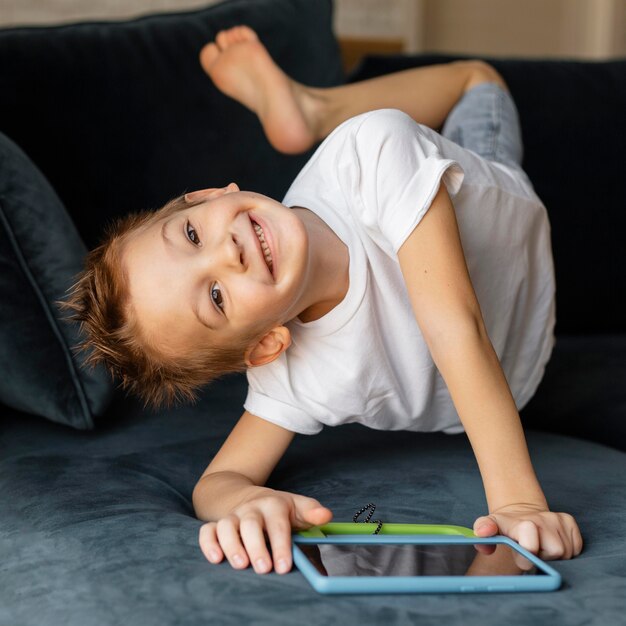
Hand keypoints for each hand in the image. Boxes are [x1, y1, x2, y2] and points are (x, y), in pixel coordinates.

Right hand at [198, 487, 332, 574]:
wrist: (248, 496)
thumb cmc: (278, 509)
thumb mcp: (297, 506)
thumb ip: (311, 512)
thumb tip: (326, 515)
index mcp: (274, 504)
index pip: (278, 525)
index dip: (281, 545)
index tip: (284, 567)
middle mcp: (251, 509)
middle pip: (251, 524)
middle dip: (257, 547)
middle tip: (264, 569)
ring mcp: (233, 515)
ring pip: (227, 526)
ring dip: (232, 545)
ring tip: (240, 565)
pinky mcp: (216, 523)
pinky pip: (207, 530)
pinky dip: (209, 543)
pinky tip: (215, 558)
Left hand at [472, 503, 582, 560]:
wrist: (522, 513)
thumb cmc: (506, 526)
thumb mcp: (490, 525)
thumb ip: (483, 529)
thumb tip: (482, 532)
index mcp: (523, 523)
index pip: (531, 545)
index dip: (528, 556)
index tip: (523, 555)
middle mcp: (544, 519)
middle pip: (555, 553)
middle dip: (544, 557)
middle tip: (532, 549)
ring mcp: (558, 520)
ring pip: (567, 553)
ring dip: (555, 555)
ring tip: (542, 545)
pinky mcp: (570, 522)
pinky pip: (577, 547)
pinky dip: (568, 549)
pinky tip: (553, 541)